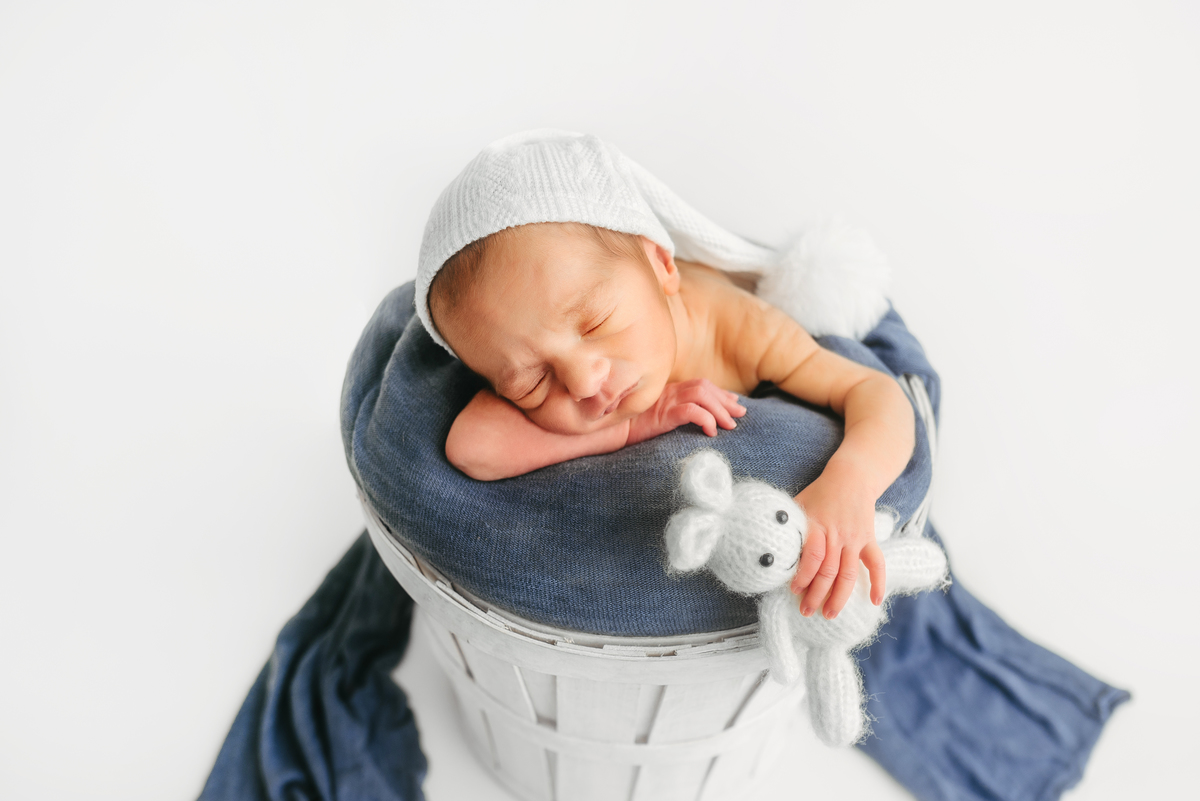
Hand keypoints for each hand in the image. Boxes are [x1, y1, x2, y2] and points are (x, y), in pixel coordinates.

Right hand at [626, 379, 744, 444]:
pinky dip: (705, 419)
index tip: (734, 402)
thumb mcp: (652, 417)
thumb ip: (668, 413)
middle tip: (740, 414)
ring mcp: (665, 401)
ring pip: (702, 396)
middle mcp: (668, 391)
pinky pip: (691, 411)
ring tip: (730, 425)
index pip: (700, 384)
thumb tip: (689, 421)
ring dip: (720, 410)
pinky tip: (711, 432)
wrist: (606, 430)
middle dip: (725, 400)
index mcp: (667, 390)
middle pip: (705, 387)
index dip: (719, 393)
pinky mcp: (662, 414)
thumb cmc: (627, 426)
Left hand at [788, 472, 885, 618]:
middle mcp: (837, 534)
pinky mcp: (869, 539)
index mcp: (817, 525)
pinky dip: (878, 582)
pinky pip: (876, 563)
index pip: (811, 557)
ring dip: (839, 596)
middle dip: (817, 594)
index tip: (794, 591)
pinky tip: (874, 601)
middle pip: (828, 571)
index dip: (803, 576)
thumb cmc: (819, 494)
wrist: (851, 478)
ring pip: (849, 573)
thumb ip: (790, 527)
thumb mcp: (799, 505)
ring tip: (829, 614)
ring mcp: (855, 538)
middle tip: (807, 611)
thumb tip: (772, 550)